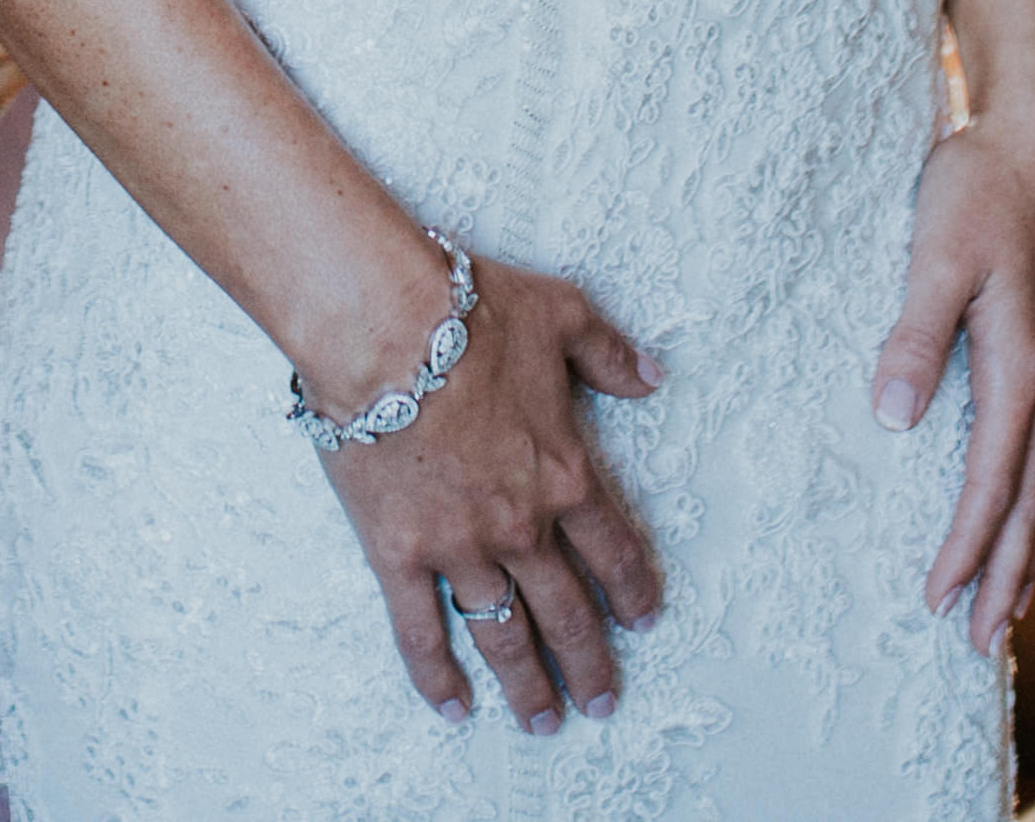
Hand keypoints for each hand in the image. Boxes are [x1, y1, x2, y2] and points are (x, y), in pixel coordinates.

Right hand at [308, 253, 665, 732]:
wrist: (382, 327)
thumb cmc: (469, 314)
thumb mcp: (561, 315)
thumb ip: (610, 353)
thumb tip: (651, 374)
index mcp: (567, 475)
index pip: (614, 551)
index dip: (633, 592)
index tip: (642, 622)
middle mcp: (522, 526)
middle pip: (567, 611)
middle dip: (588, 662)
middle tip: (600, 701)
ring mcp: (461, 547)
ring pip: (504, 634)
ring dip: (527, 683)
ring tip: (542, 720)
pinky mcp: (400, 554)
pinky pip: (421, 631)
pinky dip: (436, 675)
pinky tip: (454, 706)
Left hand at [872, 93, 1034, 652]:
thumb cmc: (978, 187)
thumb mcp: (937, 254)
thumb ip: (916, 336)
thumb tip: (895, 422)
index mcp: (1020, 366)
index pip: (989, 483)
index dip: (963, 547)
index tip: (936, 602)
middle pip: (1027, 501)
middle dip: (1003, 576)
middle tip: (980, 644)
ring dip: (1022, 548)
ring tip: (1008, 606)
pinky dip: (1030, 498)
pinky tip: (1016, 512)